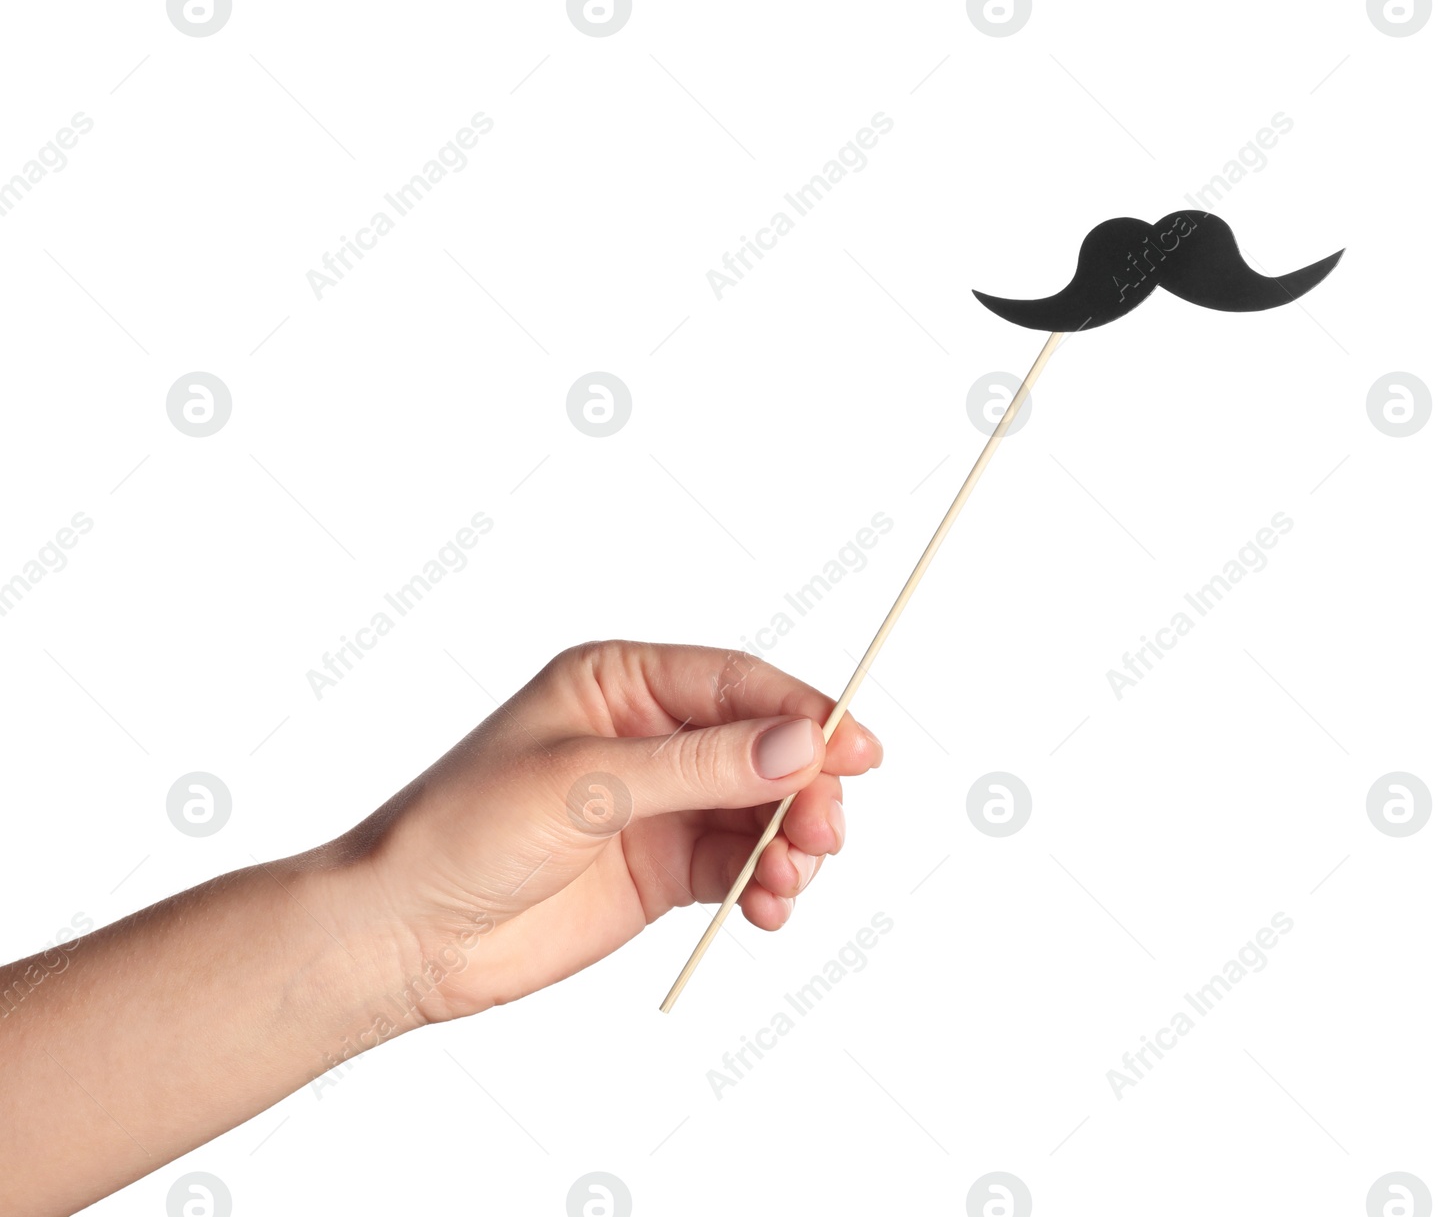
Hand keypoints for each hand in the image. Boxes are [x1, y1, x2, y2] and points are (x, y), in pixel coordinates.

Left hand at [343, 641, 882, 1023]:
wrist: (405, 935)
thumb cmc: (464, 831)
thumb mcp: (587, 784)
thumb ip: (701, 766)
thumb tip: (803, 745)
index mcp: (622, 682)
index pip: (737, 683)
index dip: (805, 712)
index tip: (858, 750)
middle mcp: (651, 737)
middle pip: (766, 748)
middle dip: (806, 788)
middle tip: (823, 834)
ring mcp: (661, 804)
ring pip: (764, 810)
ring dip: (791, 844)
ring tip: (784, 884)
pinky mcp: (665, 867)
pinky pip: (742, 864)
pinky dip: (767, 884)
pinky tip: (766, 907)